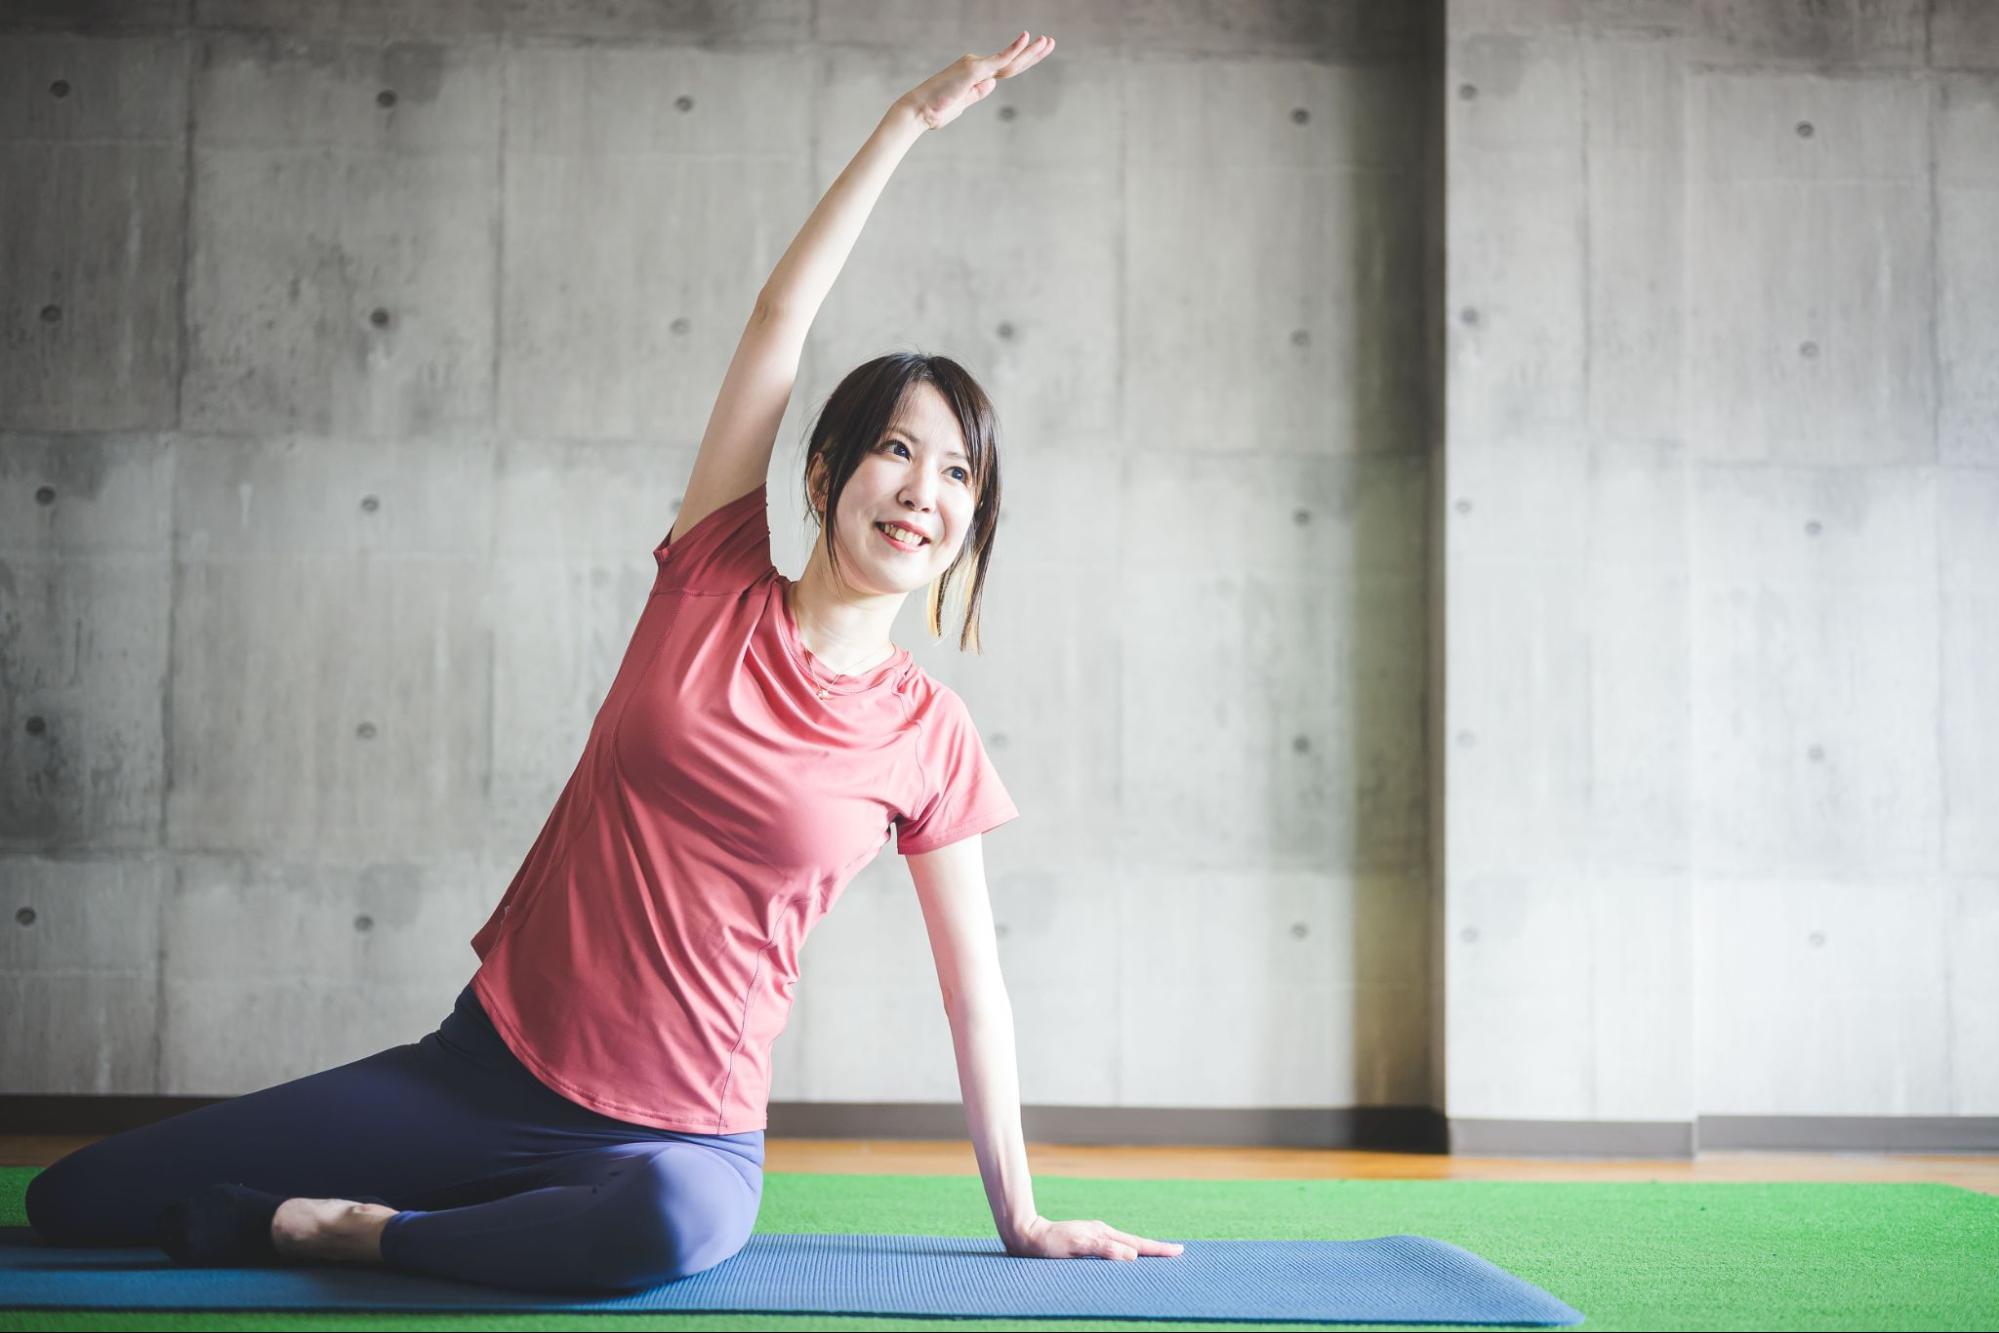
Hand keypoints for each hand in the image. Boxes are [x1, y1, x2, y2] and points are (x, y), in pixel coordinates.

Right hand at [896, 31, 1055, 131]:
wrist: (919, 112)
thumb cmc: (936, 111)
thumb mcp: (962, 104)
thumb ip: (977, 93)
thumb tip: (992, 85)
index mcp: (976, 76)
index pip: (1007, 68)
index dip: (1025, 61)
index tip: (1038, 53)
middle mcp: (977, 67)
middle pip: (1012, 61)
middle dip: (1033, 52)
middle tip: (1050, 41)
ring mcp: (975, 67)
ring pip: (1010, 60)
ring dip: (1031, 51)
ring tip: (1048, 41)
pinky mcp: (973, 70)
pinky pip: (998, 59)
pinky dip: (1013, 49)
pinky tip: (1026, 38)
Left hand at [1007, 1215, 1183, 1260]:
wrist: (1026, 1234)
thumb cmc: (1050, 1243)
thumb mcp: (1077, 1246)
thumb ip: (1104, 1249)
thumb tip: (1132, 1255)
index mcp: (1104, 1234)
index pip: (1138, 1244)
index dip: (1158, 1250)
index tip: (1179, 1251)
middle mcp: (1102, 1233)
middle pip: (1136, 1243)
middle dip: (1156, 1249)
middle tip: (1177, 1253)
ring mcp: (1094, 1235)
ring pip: (1125, 1244)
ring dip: (1143, 1250)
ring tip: (1158, 1254)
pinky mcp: (1086, 1239)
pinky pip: (1113, 1247)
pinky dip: (1127, 1250)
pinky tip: (1127, 1255)